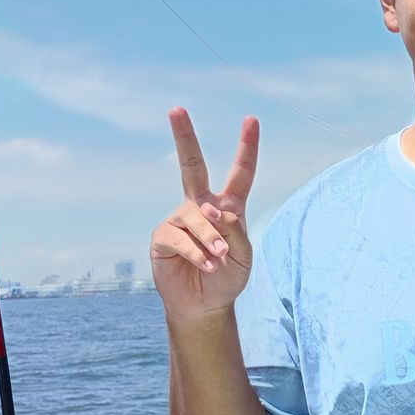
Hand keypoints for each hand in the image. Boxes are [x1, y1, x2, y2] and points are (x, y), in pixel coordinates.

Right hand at [150, 108, 258, 318]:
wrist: (205, 305)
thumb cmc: (228, 277)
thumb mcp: (243, 255)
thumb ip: (235, 231)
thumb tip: (215, 211)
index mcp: (229, 206)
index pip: (241, 172)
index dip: (247, 147)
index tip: (251, 120)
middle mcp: (201, 205)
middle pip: (192, 165)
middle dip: (184, 137)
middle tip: (176, 109)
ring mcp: (180, 218)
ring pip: (199, 217)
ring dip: (212, 240)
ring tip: (219, 259)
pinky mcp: (163, 237)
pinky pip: (182, 238)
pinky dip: (198, 253)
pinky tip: (206, 265)